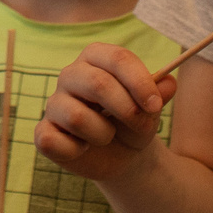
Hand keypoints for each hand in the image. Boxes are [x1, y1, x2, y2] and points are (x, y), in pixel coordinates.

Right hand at [37, 42, 176, 182]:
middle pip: (97, 83)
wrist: (122, 155)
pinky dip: (77, 150)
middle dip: (127, 110)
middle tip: (140, 125)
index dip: (139, 82)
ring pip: (79, 117)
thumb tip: (169, 83)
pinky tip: (83, 148)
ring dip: (104, 134)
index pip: (117, 58)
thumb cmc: (133, 122)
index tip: (156, 105)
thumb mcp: (150, 108)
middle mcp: (71, 75)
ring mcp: (54, 103)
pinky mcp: (44, 132)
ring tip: (107, 136)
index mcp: (96, 58)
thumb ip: (159, 93)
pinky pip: (56, 141)